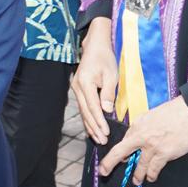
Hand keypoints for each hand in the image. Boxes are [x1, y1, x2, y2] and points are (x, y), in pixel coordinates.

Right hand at [71, 17, 117, 144]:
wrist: (94, 46)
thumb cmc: (104, 58)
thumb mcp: (111, 74)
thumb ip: (108, 92)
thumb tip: (106, 110)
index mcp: (85, 83)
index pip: (93, 107)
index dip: (99, 121)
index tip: (106, 132)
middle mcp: (77, 88)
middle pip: (86, 112)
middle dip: (94, 128)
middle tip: (102, 141)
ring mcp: (76, 89)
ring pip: (83, 112)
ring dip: (90, 126)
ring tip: (98, 138)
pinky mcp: (79, 90)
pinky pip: (83, 107)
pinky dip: (87, 118)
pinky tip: (91, 128)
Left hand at [98, 97, 187, 184]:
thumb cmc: (173, 112)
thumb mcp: (150, 116)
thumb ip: (140, 128)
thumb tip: (133, 138)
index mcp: (137, 125)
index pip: (122, 142)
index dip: (115, 152)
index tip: (108, 160)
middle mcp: (141, 136)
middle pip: (120, 152)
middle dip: (109, 163)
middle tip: (103, 172)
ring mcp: (152, 146)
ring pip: (140, 165)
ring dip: (137, 175)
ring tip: (136, 181)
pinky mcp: (164, 154)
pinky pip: (154, 168)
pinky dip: (152, 175)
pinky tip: (151, 177)